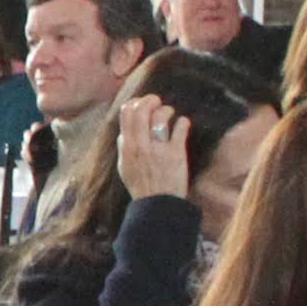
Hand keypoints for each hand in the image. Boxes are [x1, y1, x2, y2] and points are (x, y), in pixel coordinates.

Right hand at [113, 87, 191, 202]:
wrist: (158, 205)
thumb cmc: (142, 186)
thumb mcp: (124, 167)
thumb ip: (124, 148)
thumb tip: (125, 132)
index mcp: (127, 147)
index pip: (126, 114)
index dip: (135, 103)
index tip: (142, 103)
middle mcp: (140, 146)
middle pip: (142, 111)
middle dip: (151, 100)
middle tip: (158, 101)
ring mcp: (158, 149)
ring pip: (160, 116)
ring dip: (167, 110)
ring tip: (171, 114)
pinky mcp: (176, 153)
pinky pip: (180, 128)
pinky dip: (183, 122)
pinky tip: (183, 124)